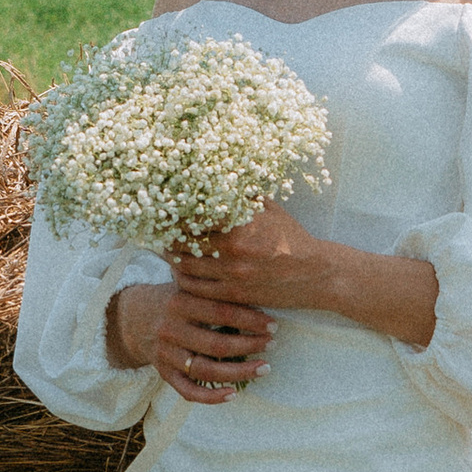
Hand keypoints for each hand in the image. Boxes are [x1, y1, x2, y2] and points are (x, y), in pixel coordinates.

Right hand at [109, 272, 271, 404]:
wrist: (133, 318)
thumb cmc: (173, 299)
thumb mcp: (187, 285)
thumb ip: (213, 286)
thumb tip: (258, 286)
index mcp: (179, 303)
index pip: (220, 312)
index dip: (250, 320)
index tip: (273, 324)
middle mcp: (170, 330)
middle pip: (216, 345)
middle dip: (249, 345)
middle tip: (272, 343)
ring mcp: (166, 355)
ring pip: (205, 370)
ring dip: (239, 372)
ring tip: (265, 368)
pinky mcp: (164, 374)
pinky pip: (188, 391)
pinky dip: (210, 397)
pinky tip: (233, 395)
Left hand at [169, 200, 334, 316]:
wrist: (316, 274)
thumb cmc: (291, 237)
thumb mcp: (270, 208)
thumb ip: (242, 196)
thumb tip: (216, 177)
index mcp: (240, 222)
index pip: (195, 214)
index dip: (175, 212)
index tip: (163, 209)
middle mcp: (234, 248)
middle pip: (184, 240)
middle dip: (167, 235)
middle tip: (156, 229)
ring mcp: (232, 273)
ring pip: (185, 265)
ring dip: (170, 257)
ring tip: (163, 249)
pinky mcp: (234, 294)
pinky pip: (196, 288)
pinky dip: (182, 278)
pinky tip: (178, 271)